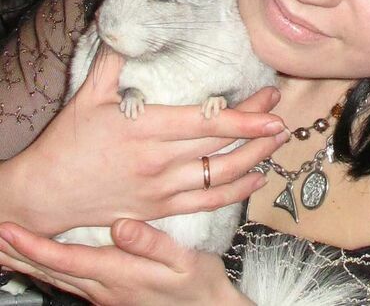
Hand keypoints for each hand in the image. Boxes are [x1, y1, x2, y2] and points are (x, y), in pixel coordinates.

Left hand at [0, 219, 251, 304]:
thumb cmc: (199, 282)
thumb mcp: (184, 260)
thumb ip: (152, 242)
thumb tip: (120, 225)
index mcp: (120, 274)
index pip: (67, 260)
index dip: (35, 247)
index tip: (9, 231)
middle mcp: (105, 287)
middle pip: (53, 272)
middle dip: (21, 254)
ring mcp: (106, 295)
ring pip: (58, 278)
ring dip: (30, 262)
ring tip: (8, 247)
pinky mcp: (111, 295)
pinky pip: (70, 281)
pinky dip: (49, 269)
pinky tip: (45, 261)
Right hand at [1, 47, 286, 235]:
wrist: (45, 194)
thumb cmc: (68, 141)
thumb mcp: (88, 95)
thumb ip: (113, 60)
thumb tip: (125, 25)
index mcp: (147, 129)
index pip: (207, 122)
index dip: (245, 115)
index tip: (272, 104)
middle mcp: (160, 160)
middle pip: (221, 145)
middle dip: (258, 130)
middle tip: (282, 116)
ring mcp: (163, 188)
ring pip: (221, 176)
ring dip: (256, 159)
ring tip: (279, 143)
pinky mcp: (162, 208)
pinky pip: (207, 203)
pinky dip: (236, 193)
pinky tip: (257, 180)